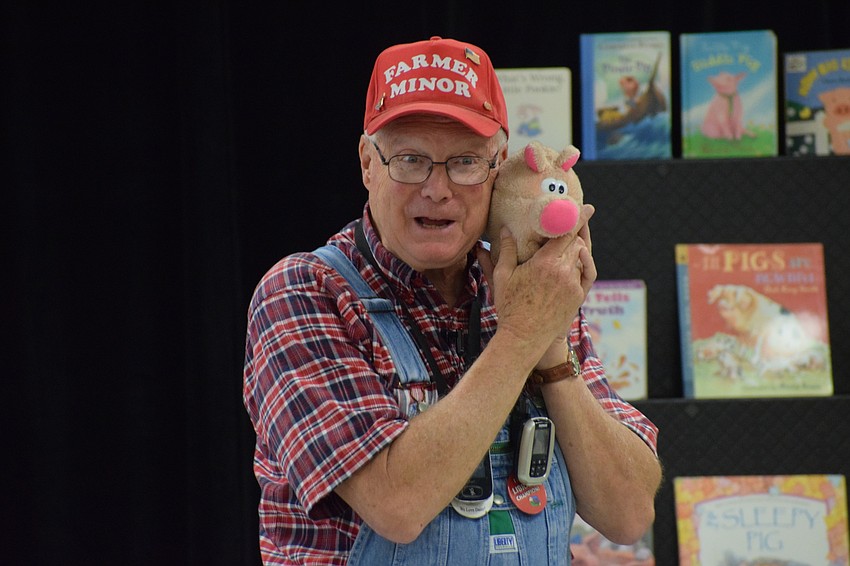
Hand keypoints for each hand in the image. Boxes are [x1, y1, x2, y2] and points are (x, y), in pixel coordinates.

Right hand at [478, 204, 596, 349]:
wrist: (524, 337)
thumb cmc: (509, 307)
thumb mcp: (502, 277)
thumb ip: (505, 251)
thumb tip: (504, 230)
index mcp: (544, 263)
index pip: (566, 233)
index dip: (577, 218)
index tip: (587, 207)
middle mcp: (563, 271)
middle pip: (575, 242)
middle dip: (573, 233)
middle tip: (570, 224)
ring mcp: (573, 284)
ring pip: (581, 256)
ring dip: (576, 248)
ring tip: (567, 244)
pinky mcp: (578, 296)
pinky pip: (586, 272)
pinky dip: (583, 263)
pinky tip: (578, 259)